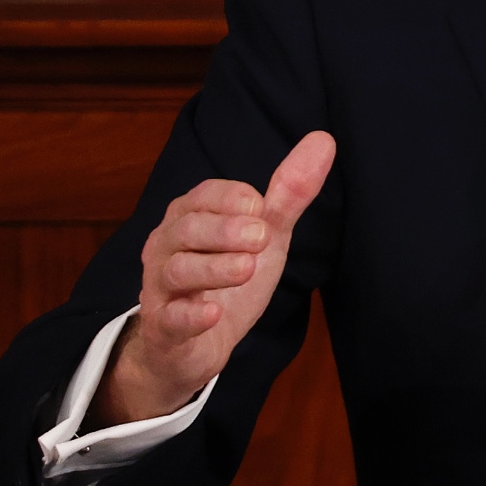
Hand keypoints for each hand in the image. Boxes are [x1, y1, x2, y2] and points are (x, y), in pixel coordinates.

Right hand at [93, 132, 335, 426]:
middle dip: (224, 229)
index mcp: (190, 216)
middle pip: (186, 228)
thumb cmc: (227, 280)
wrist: (196, 346)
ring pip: (177, 270)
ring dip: (213, 267)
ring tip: (247, 268)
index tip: (261, 208)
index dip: (233, 198)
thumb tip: (323, 140)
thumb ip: (290, 193)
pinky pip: (170, 318)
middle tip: (261, 237)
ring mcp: (161, 287)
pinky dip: (191, 316)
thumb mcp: (265, 235)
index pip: (204, 195)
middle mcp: (167, 246)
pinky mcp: (165, 328)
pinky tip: (213, 313)